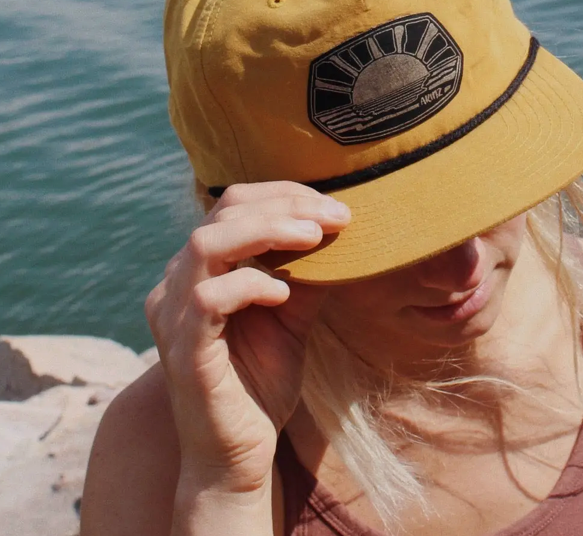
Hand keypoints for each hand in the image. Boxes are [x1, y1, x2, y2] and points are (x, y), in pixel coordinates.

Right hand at [145, 181, 350, 495]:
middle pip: (221, 215)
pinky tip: (284, 294)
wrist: (239, 455)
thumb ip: (305, 274)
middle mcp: (177, 284)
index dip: (282, 196)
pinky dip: (249, 284)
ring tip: (314, 237)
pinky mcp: (184, 350)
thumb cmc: (261, 382)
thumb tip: (338, 232)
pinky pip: (207, 300)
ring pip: (207, 245)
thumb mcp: (291, 317)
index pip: (232, 207)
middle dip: (284, 206)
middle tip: (335, 216)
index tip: (331, 205)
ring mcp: (174, 316)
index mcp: (200, 270)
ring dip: (266, 231)